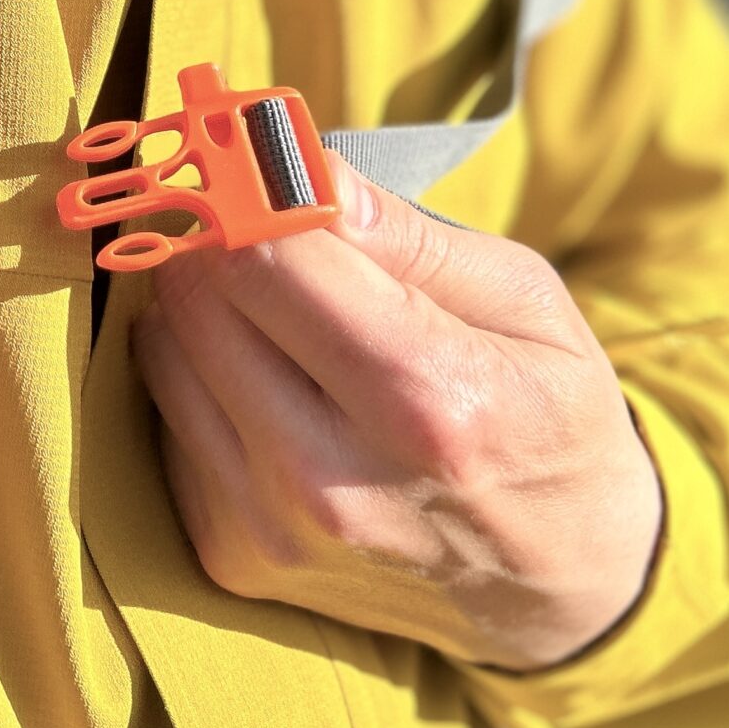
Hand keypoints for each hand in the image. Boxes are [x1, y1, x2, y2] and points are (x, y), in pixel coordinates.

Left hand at [135, 158, 661, 671]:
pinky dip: (206, 380)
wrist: (563, 582)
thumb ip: (400, 231)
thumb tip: (289, 160)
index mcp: (427, 401)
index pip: (266, 256)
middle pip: (199, 297)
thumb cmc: (548, 414)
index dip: (242, 180)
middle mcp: (334, 480)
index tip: (240, 144)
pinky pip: (167, 419)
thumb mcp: (524, 299)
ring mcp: (274, 530)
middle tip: (259, 216)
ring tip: (284, 309)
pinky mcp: (234, 558)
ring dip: (207, 307)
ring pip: (165, 350)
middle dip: (220, 234)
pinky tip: (275, 384)